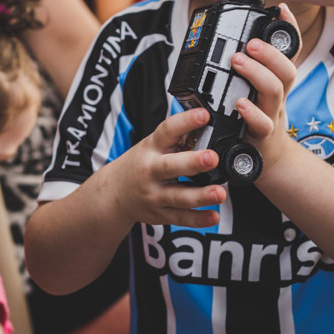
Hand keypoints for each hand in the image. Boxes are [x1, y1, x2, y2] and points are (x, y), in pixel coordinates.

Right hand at [112, 108, 225, 226]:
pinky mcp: (160, 214)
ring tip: (219, 193)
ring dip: (201, 195)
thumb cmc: (140, 164)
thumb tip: (208, 121)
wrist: (114, 193)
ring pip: (179, 196)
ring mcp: (155, 195)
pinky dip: (198, 219)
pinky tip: (213, 216)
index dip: (186, 122)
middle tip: (212, 157)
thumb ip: (177, 137)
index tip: (204, 115)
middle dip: (192, 162)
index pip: (168, 130)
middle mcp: (151, 171)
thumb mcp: (152, 145)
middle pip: (171, 166)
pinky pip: (181, 217)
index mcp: (152, 148)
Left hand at [231, 4, 299, 171]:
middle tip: (250, 43)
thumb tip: (230, 36)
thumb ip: (247, 66)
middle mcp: (278, 95)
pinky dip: (251, 112)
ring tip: (237, 62)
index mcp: (276, 80)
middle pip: (287, 70)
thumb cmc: (255, 117)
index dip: (289, 30)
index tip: (281, 8)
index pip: (289, 51)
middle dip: (270, 53)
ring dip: (257, 73)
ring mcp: (272, 114)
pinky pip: (262, 124)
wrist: (265, 156)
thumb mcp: (254, 88)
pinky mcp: (262, 135)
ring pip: (275, 91)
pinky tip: (240, 104)